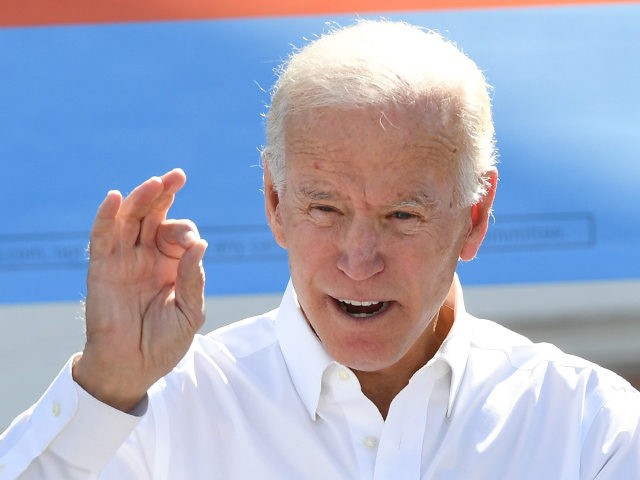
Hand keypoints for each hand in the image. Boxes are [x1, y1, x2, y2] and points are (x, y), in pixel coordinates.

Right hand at [73, 169, 207, 411]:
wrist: (133, 368)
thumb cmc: (164, 342)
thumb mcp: (190, 311)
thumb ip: (194, 279)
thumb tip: (200, 244)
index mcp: (171, 264)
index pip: (179, 233)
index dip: (185, 231)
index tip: (190, 244)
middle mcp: (147, 256)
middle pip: (154, 216)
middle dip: (164, 194)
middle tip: (176, 176)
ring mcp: (124, 260)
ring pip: (129, 219)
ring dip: (140, 198)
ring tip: (155, 183)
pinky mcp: (102, 268)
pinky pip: (102, 237)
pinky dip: (106, 216)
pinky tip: (114, 197)